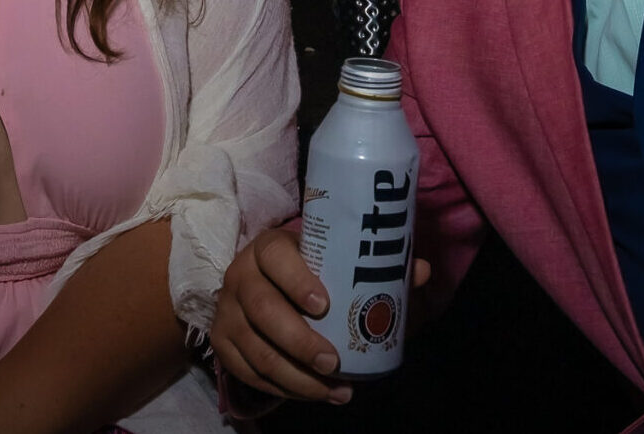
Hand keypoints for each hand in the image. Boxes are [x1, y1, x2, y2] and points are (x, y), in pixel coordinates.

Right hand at [211, 226, 431, 402]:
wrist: (263, 282)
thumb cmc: (309, 270)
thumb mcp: (333, 260)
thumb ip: (374, 266)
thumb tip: (421, 271)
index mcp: (268, 248)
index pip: (277, 260)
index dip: (297, 281)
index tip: (325, 305)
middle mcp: (240, 276)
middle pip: (264, 311)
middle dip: (300, 341)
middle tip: (333, 362)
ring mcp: (227, 312)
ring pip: (257, 350)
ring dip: (297, 378)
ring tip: (335, 390)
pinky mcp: (222, 343)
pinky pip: (250, 373)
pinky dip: (283, 390)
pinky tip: (315, 395)